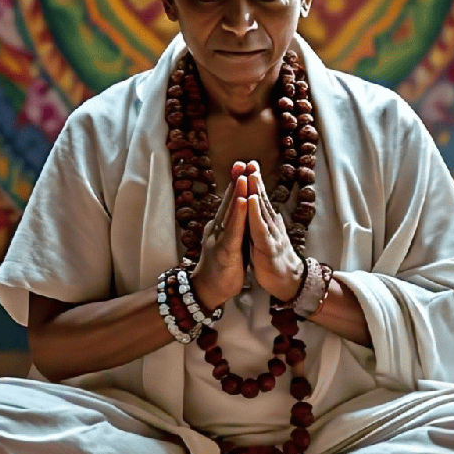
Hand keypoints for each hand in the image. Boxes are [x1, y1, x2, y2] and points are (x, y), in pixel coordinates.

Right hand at [190, 162, 249, 309]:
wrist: (208, 290)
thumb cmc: (222, 267)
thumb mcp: (230, 242)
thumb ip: (233, 226)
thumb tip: (238, 212)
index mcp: (221, 227)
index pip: (231, 202)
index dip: (237, 184)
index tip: (243, 166)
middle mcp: (218, 229)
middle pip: (229, 202)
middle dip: (236, 182)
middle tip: (242, 162)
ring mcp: (219, 239)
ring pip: (230, 213)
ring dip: (237, 194)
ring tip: (243, 177)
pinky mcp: (224, 251)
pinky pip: (233, 231)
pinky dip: (239, 216)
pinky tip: (244, 202)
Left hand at [246, 163, 304, 301]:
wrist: (286, 282)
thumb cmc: (272, 259)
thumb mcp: (264, 235)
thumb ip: (260, 220)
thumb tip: (256, 205)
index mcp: (266, 221)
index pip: (258, 198)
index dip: (253, 181)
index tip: (247, 163)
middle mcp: (270, 224)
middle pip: (261, 198)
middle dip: (255, 179)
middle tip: (250, 162)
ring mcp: (271, 234)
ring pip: (261, 209)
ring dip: (255, 190)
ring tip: (249, 174)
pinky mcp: (268, 246)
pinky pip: (260, 227)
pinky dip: (254, 213)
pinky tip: (250, 200)